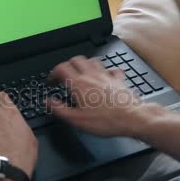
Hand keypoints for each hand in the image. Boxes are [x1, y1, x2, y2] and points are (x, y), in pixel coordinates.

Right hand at [47, 56, 165, 137]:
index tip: (51, 82)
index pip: (61, 69)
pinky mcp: (119, 80)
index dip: (52, 74)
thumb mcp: (76, 120)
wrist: (132, 118)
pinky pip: (111, 69)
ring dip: (84, 64)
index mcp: (79, 84)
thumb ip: (59, 109)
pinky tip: (104, 77)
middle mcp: (92, 75)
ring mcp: (106, 75)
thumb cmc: (105, 121)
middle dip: (67, 65)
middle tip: (64, 76)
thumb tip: (48, 101)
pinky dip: (105, 71)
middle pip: (76, 60)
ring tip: (81, 74)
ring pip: (92, 60)